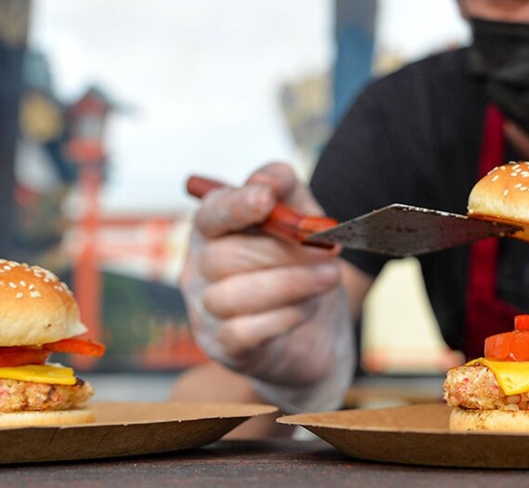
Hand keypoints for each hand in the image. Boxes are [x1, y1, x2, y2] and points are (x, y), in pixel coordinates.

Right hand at [179, 162, 354, 411]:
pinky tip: (307, 308)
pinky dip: (282, 317)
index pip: (211, 213)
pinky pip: (242, 331)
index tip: (265, 200)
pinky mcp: (224, 347)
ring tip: (329, 277)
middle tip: (330, 251)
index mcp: (214, 230)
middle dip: (283, 252)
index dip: (237, 206)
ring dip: (289, 284)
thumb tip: (266, 182)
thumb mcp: (303, 218)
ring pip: (230, 295)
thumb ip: (286, 190)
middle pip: (224, 256)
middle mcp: (199, 269)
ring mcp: (206, 311)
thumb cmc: (302, 265)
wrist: (316, 330)